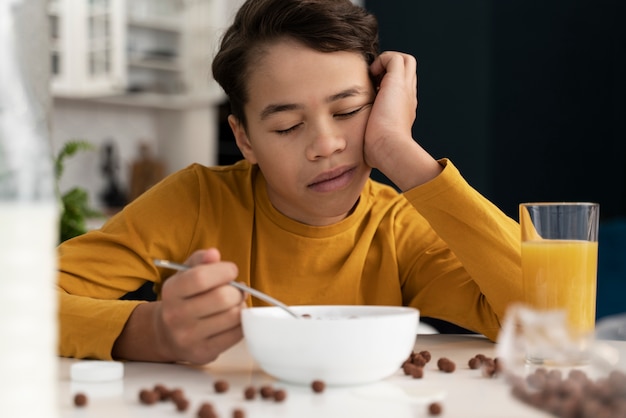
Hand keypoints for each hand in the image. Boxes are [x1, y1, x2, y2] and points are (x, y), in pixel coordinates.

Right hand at [156, 248, 244, 363]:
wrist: (166, 334)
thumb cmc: (183, 299)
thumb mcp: (185, 275)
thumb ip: (200, 260)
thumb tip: (214, 254)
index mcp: (171, 292)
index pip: (200, 278)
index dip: (223, 271)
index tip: (231, 270)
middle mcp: (176, 316)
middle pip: (222, 298)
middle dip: (236, 291)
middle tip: (235, 290)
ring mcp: (189, 337)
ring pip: (233, 317)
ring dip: (240, 307)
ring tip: (234, 304)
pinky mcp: (203, 353)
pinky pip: (236, 334)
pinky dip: (241, 323)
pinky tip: (233, 318)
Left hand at [364, 51, 441, 189]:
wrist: (389, 149)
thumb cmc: (379, 152)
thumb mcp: (374, 141)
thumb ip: (369, 137)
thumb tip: (358, 151)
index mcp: (404, 109)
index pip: (402, 88)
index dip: (387, 85)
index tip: (372, 94)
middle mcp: (408, 97)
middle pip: (408, 71)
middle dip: (389, 70)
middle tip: (372, 81)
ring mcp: (405, 89)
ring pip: (406, 61)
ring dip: (387, 62)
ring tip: (373, 77)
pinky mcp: (397, 83)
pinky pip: (395, 58)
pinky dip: (382, 60)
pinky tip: (371, 75)